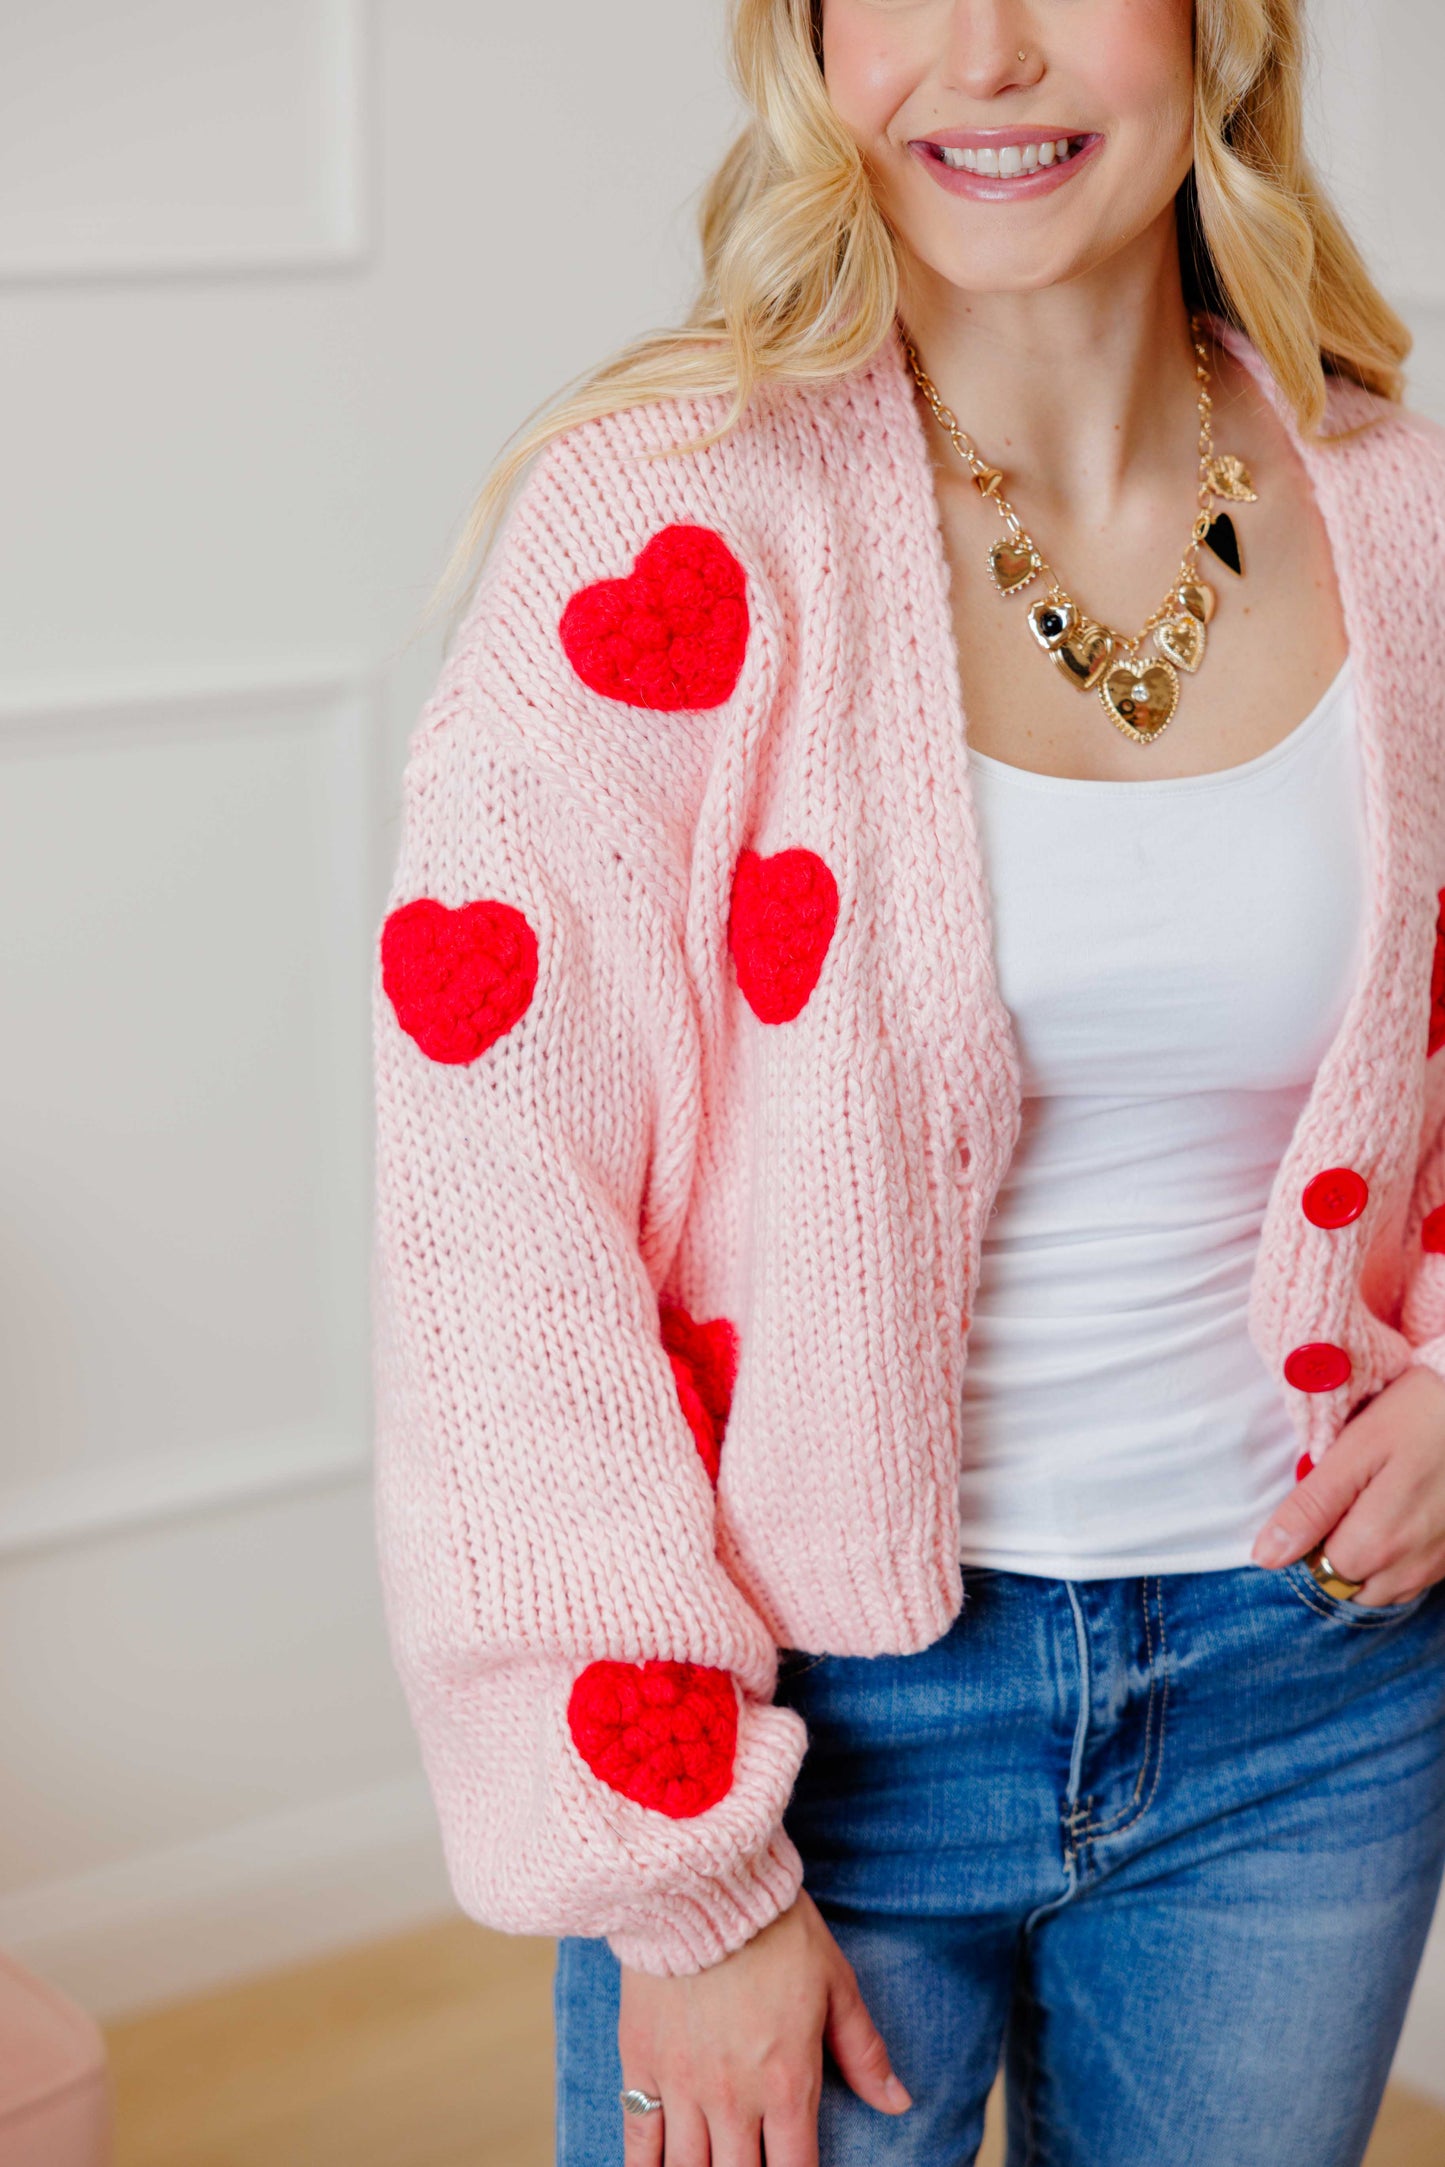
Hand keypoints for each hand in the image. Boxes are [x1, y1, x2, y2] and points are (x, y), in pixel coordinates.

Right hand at [617, 1886, 910, 2166]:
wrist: (702, 1886)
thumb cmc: (776, 1929)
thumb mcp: (835, 1983)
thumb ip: (862, 2051)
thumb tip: (899, 2103)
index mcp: (787, 2084)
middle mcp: (734, 2098)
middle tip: (748, 2165)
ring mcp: (683, 2084)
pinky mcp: (641, 2061)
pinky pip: (638, 2135)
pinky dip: (643, 2165)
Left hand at [1252, 1364, 1444, 1604]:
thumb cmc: (1418, 1416)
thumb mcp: (1356, 1449)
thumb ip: (1311, 1507)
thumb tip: (1265, 1556)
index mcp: (1376, 1542)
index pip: (1318, 1572)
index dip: (1308, 1539)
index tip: (1321, 1499)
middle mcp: (1410, 1567)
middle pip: (1350, 1586)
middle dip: (1336, 1553)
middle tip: (1348, 1498)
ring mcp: (1438, 1565)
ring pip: (1384, 1589)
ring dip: (1368, 1561)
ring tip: (1373, 1505)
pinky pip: (1414, 1578)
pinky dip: (1398, 1559)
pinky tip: (1400, 1515)